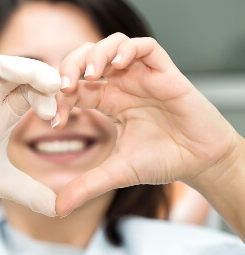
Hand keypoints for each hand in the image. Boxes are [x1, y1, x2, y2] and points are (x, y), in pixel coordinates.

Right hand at [0, 54, 60, 215]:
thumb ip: (29, 193)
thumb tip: (62, 210)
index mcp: (3, 115)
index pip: (31, 95)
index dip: (47, 100)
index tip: (56, 117)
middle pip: (18, 76)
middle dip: (37, 77)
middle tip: (56, 86)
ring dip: (12, 66)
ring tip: (31, 75)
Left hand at [54, 33, 240, 215]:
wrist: (200, 162)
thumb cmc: (162, 161)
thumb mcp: (117, 173)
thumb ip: (86, 186)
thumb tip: (57, 209)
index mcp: (108, 102)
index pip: (75, 88)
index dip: (59, 97)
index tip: (54, 119)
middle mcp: (122, 85)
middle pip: (87, 58)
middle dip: (70, 66)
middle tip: (64, 85)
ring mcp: (142, 76)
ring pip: (112, 45)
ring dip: (96, 54)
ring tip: (90, 74)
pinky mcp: (165, 72)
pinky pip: (145, 46)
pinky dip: (128, 49)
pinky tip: (118, 65)